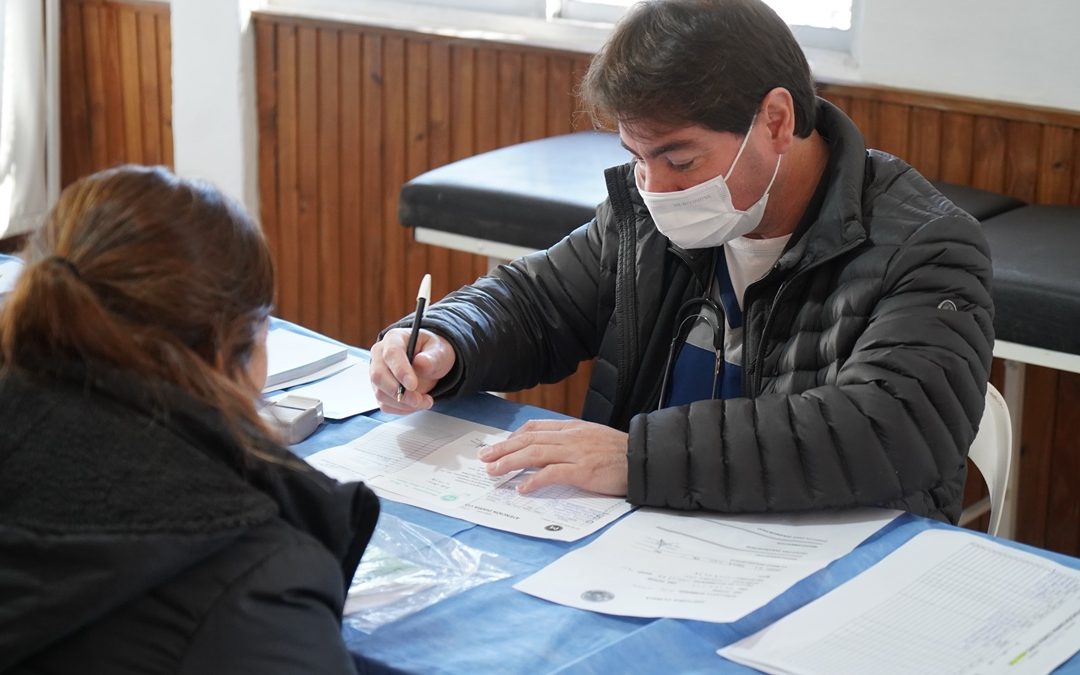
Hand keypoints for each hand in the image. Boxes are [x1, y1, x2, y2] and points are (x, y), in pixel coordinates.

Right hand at [369, 328, 455, 413]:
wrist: (429, 362)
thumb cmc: (432, 352)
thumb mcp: (440, 350)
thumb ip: (433, 357)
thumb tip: (421, 363)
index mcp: (394, 339)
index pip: (391, 354)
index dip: (400, 370)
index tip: (413, 385)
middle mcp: (380, 355)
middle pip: (378, 376)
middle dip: (400, 392)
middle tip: (420, 400)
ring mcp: (377, 374)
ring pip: (381, 393)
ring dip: (404, 403)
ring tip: (424, 401)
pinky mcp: (380, 390)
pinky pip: (385, 405)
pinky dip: (402, 409)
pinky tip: (416, 404)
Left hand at [478, 419, 627, 495]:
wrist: (645, 458)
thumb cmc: (621, 453)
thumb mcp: (594, 437)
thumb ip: (572, 441)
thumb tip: (551, 451)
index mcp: (573, 428)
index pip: (536, 427)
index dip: (514, 436)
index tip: (499, 446)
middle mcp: (571, 437)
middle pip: (529, 439)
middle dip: (503, 448)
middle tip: (484, 458)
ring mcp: (576, 452)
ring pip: (535, 453)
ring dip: (510, 462)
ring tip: (494, 471)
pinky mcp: (583, 470)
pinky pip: (552, 473)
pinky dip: (534, 480)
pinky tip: (522, 488)